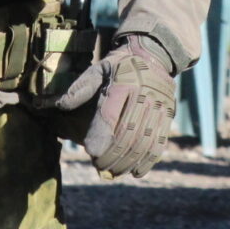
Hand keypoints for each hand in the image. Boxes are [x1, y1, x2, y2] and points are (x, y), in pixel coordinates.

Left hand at [42, 35, 175, 178]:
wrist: (153, 56)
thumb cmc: (119, 66)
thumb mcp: (98, 68)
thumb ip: (80, 88)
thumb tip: (60, 106)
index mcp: (124, 81)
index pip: (111, 113)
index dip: (101, 136)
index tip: (91, 153)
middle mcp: (144, 93)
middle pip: (128, 132)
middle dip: (112, 154)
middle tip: (99, 166)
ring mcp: (159, 105)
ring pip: (144, 141)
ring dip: (128, 161)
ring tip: (114, 171)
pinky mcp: (168, 115)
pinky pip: (159, 142)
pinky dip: (148, 161)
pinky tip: (136, 172)